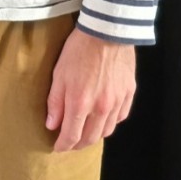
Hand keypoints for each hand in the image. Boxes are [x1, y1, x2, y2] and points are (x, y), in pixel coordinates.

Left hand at [45, 27, 135, 151]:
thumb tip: (52, 125)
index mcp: (80, 104)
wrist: (107, 31)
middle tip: (69, 143)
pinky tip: (103, 118)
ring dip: (94, 136)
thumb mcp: (59, 74)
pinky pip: (120, 117)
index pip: (71, 136)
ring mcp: (117, 102)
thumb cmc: (78, 50)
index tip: (57, 148)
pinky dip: (110, 123)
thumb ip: (55, 102)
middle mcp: (101, 108)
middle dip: (78, 145)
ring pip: (107, 131)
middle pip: (90, 139)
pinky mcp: (129, 93)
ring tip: (85, 133)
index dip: (63, 146)